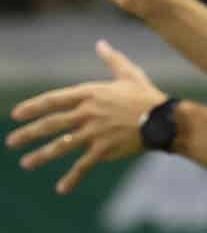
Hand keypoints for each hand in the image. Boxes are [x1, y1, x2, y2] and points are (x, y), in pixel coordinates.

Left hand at [7, 41, 166, 192]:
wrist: (165, 120)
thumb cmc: (148, 95)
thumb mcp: (130, 74)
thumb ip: (112, 59)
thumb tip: (100, 43)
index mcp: (90, 93)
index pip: (53, 100)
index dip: (33, 107)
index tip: (16, 115)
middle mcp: (87, 113)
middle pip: (51, 124)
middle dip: (28, 134)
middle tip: (11, 142)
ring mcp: (94, 133)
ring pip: (61, 145)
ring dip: (41, 155)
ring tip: (26, 163)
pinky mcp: (104, 150)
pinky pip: (83, 165)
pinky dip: (72, 177)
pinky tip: (61, 189)